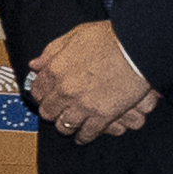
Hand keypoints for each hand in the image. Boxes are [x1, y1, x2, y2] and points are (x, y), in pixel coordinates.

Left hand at [26, 24, 154, 139]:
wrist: (137, 48)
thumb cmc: (109, 39)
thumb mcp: (74, 36)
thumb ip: (51, 52)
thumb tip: (36, 64)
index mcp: (55, 70)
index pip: (38, 90)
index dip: (41, 94)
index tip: (44, 96)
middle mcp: (65, 90)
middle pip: (48, 110)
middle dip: (51, 111)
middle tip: (56, 111)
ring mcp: (83, 105)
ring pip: (64, 125)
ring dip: (65, 125)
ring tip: (69, 124)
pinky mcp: (102, 116)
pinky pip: (87, 133)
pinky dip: (83, 137)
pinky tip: (83, 136)